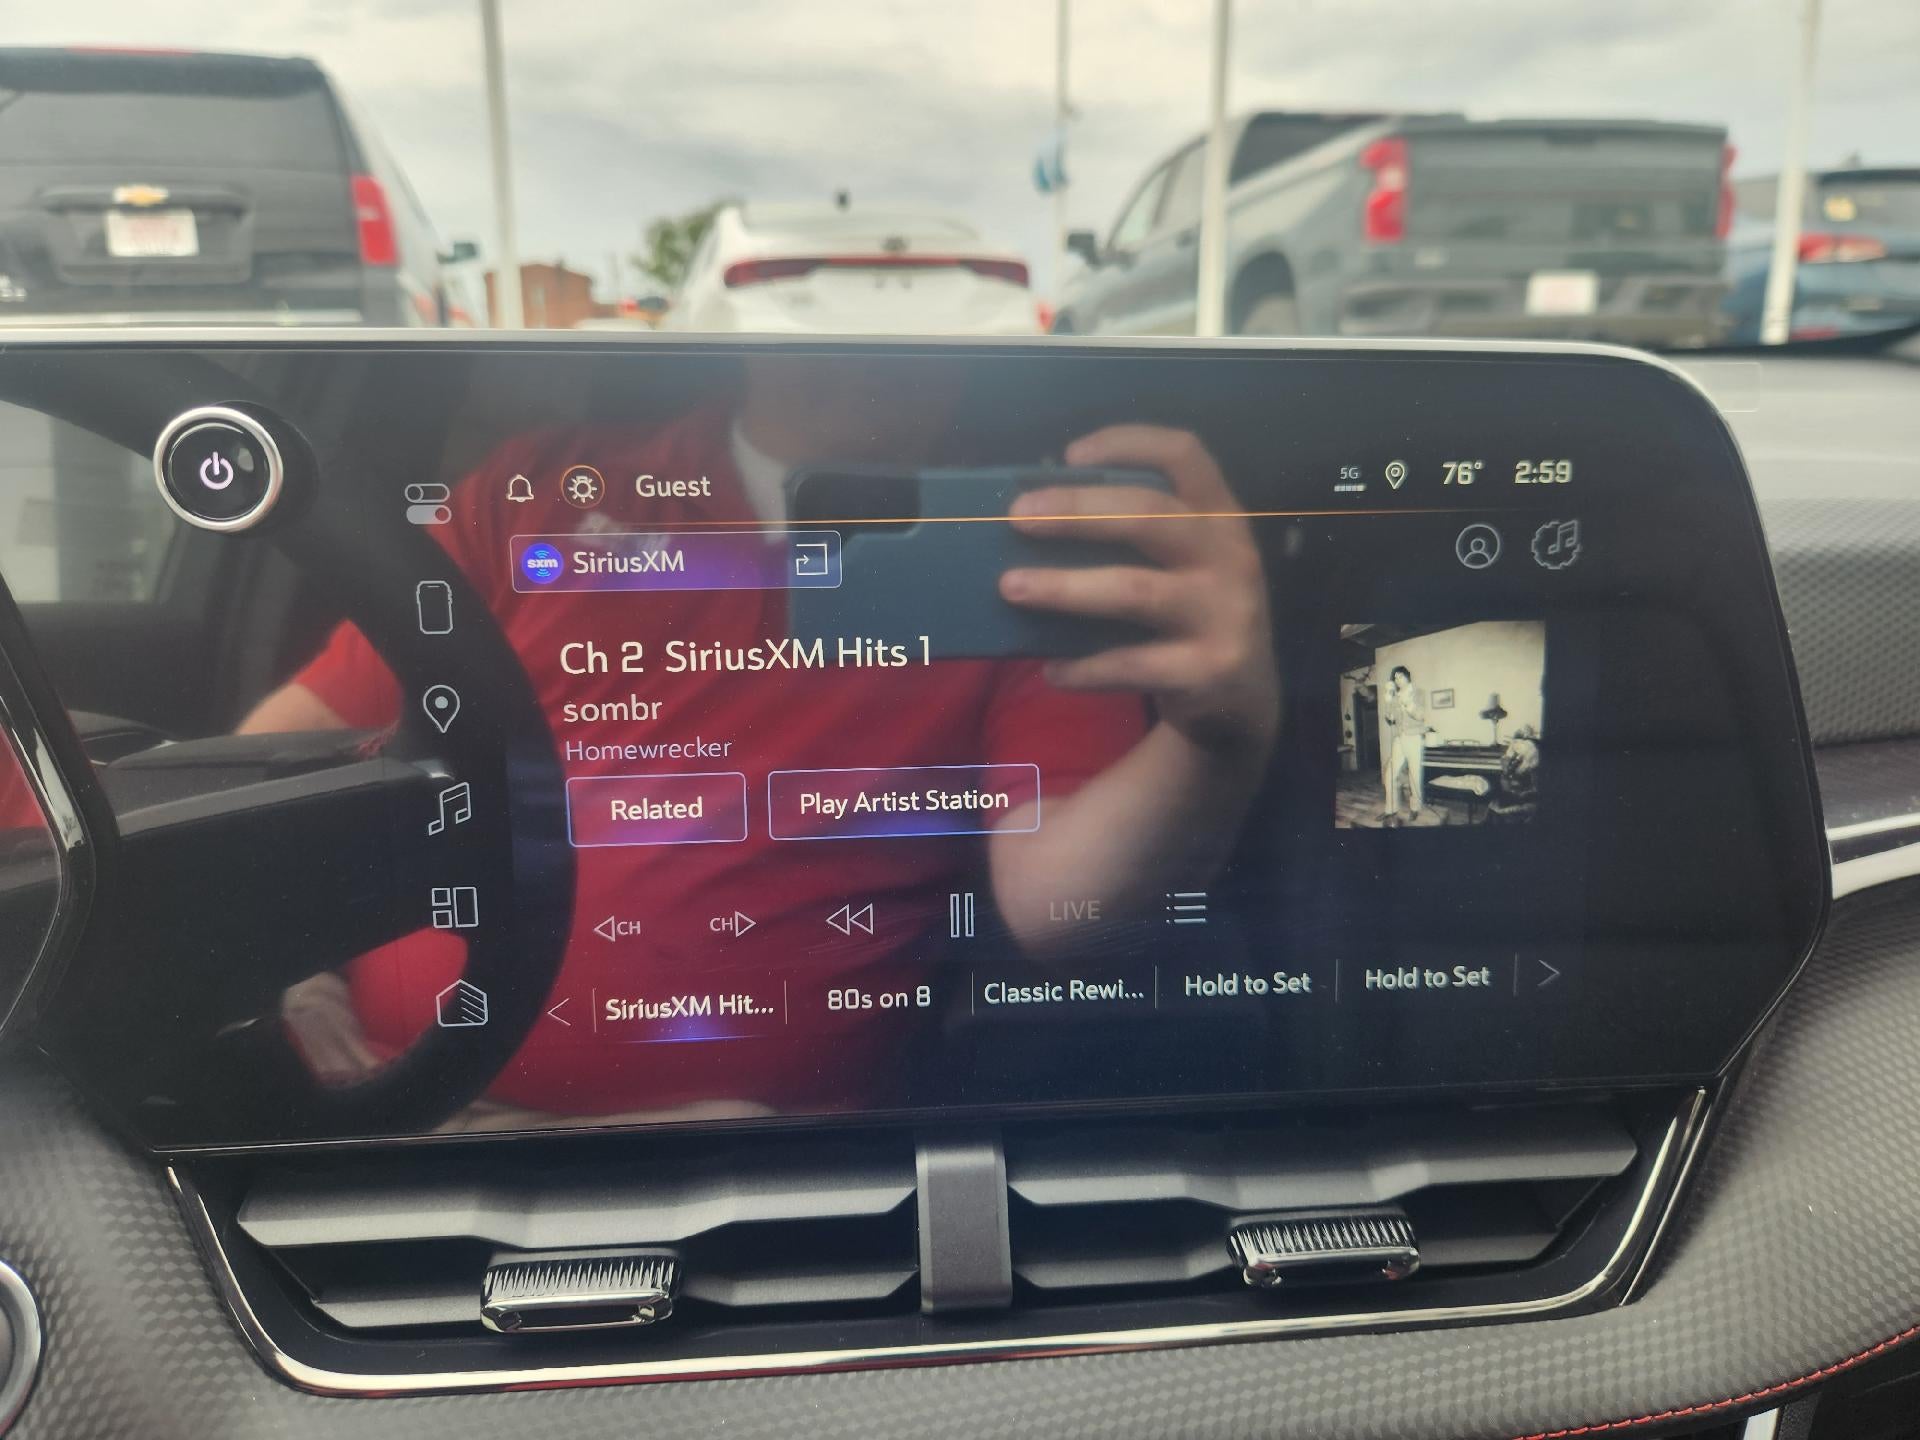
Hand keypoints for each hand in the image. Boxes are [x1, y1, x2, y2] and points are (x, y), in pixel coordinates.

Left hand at [998, 425, 1278, 756]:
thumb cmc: (1191, 618)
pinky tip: (1052, 670)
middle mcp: (1229, 557)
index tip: (1069, 455)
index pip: (1185, 455)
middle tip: (1018, 517)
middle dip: (1078, 511)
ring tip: (1012, 587)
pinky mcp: (1210, 669)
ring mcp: (1225, 614)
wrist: (1245, 702)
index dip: (1129, 443)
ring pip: (1134, 590)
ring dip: (1065, 587)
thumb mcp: (1185, 567)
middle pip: (1150, 515)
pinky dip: (1085, 668)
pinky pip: (1133, 664)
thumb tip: (1038, 520)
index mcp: (1220, 518)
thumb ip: (1135, 540)